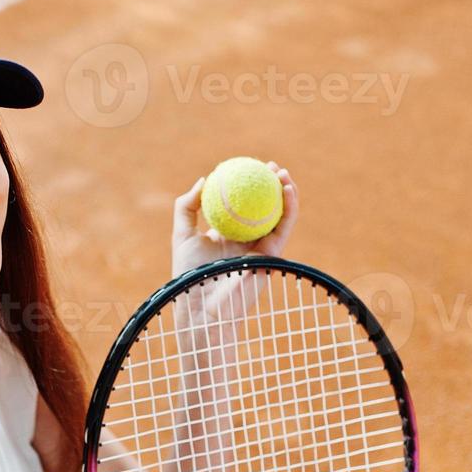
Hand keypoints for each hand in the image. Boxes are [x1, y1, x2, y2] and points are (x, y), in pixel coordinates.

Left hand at [172, 161, 299, 278]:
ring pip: (279, 216)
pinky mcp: (273, 256)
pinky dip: (289, 208)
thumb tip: (204, 180)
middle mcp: (247, 241)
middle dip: (271, 186)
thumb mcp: (182, 234)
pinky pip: (284, 227)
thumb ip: (187, 206)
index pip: (241, 205)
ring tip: (282, 173)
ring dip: (286, 193)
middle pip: (263, 209)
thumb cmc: (188, 274)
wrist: (203, 305)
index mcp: (227, 235)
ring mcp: (262, 249)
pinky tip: (288, 190)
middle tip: (270, 166)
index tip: (248, 166)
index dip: (247, 186)